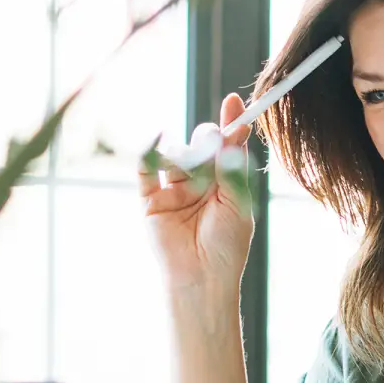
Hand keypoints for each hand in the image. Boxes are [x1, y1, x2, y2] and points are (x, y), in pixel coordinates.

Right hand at [140, 92, 253, 303]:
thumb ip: (233, 166)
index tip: (236, 104)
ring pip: (176, 155)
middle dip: (207, 141)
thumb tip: (234, 130)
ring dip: (185, 154)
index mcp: (224, 184)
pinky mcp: (151, 200)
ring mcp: (174, 191)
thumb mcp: (237, 202)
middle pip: (200, 145)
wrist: (201, 278)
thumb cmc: (226, 246)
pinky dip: (149, 152)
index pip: (227, 147)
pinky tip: (157, 139)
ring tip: (192, 171)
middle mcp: (199, 184)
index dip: (231, 124)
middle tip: (213, 145)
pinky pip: (146, 170)